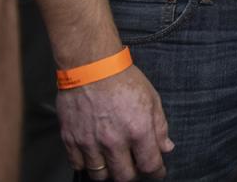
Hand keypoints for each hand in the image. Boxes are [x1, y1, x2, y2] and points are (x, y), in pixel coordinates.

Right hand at [56, 64, 171, 179]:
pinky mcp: (70, 139)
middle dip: (133, 174)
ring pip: (100, 175)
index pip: (150, 165)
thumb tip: (166, 147)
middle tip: (135, 166)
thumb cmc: (123, 79)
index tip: (158, 172)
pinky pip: (78, 165)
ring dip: (109, 172)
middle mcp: (113, 140)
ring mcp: (90, 142)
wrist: (91, 67)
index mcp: (138, 130)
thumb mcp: (152, 99)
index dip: (157, 172)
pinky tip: (95, 156)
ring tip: (114, 162)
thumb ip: (160, 127)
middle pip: (124, 176)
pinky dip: (87, 164)